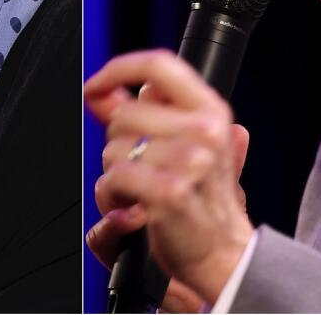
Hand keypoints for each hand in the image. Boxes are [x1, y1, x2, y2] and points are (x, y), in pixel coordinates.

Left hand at [84, 49, 253, 304]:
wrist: (223, 255)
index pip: (159, 65)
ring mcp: (191, 161)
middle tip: (141, 169)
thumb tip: (100, 92)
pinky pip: (114, 178)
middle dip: (117, 144)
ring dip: (114, 175)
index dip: (118, 69)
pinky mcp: (170, 192)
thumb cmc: (199, 199)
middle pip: (123, 114)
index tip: (97, 86)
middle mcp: (206, 131)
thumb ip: (143, 113)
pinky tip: (132, 207)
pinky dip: (112, 196)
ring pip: (113, 148)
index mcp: (211, 111)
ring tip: (141, 192)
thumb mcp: (184, 145)